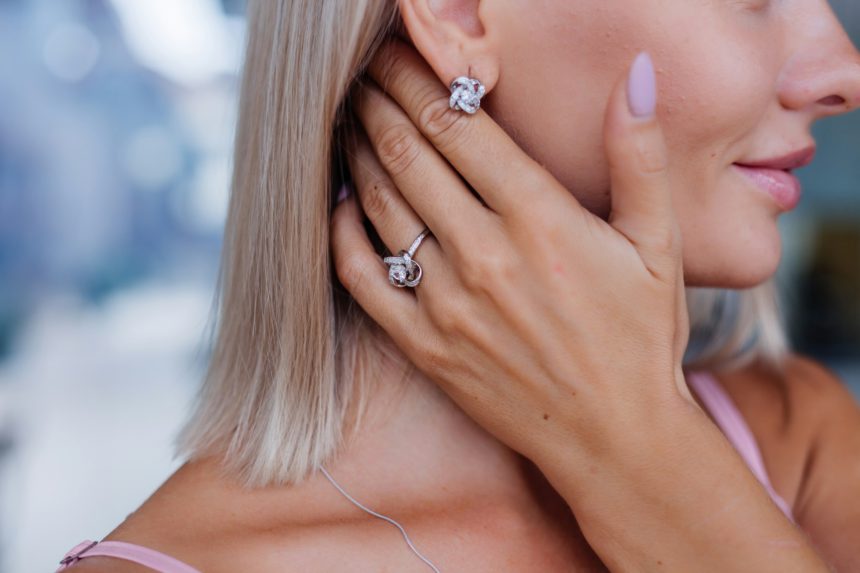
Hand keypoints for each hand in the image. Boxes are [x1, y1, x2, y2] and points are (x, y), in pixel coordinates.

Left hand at [330, 41, 832, 572]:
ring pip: (382, 206)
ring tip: (347, 121)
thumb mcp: (659, 246)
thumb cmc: (641, 341)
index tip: (397, 53)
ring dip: (360, 153)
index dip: (420, 78)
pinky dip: (344, 233)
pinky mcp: (424, 346)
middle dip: (379, 102)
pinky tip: (340, 203)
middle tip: (360, 75)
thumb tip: (639, 74)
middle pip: (410, 153)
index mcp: (541, 219)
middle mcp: (485, 254)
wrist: (616, 439)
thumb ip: (639, 156)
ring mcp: (447, 303)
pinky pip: (364, 278)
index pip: (459, 125)